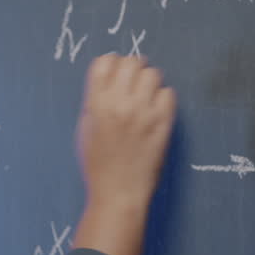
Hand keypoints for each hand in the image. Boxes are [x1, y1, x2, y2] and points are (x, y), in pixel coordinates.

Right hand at [72, 53, 175, 254]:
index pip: (105, 62)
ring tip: (145, 97)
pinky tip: (155, 110)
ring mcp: (144, 112)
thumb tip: (110, 79)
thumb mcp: (85, 128)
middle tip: (132, 84)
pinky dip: (162, 98)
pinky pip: (169, 93)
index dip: (110, 64)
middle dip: (132, 69)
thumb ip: (96, 101)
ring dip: (148, 82)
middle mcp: (120, 104)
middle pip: (131, 62)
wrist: (119, 192)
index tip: (114, 73)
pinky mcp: (163, 123)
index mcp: (96, 104)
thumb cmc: (98, 164)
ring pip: (152, 74)